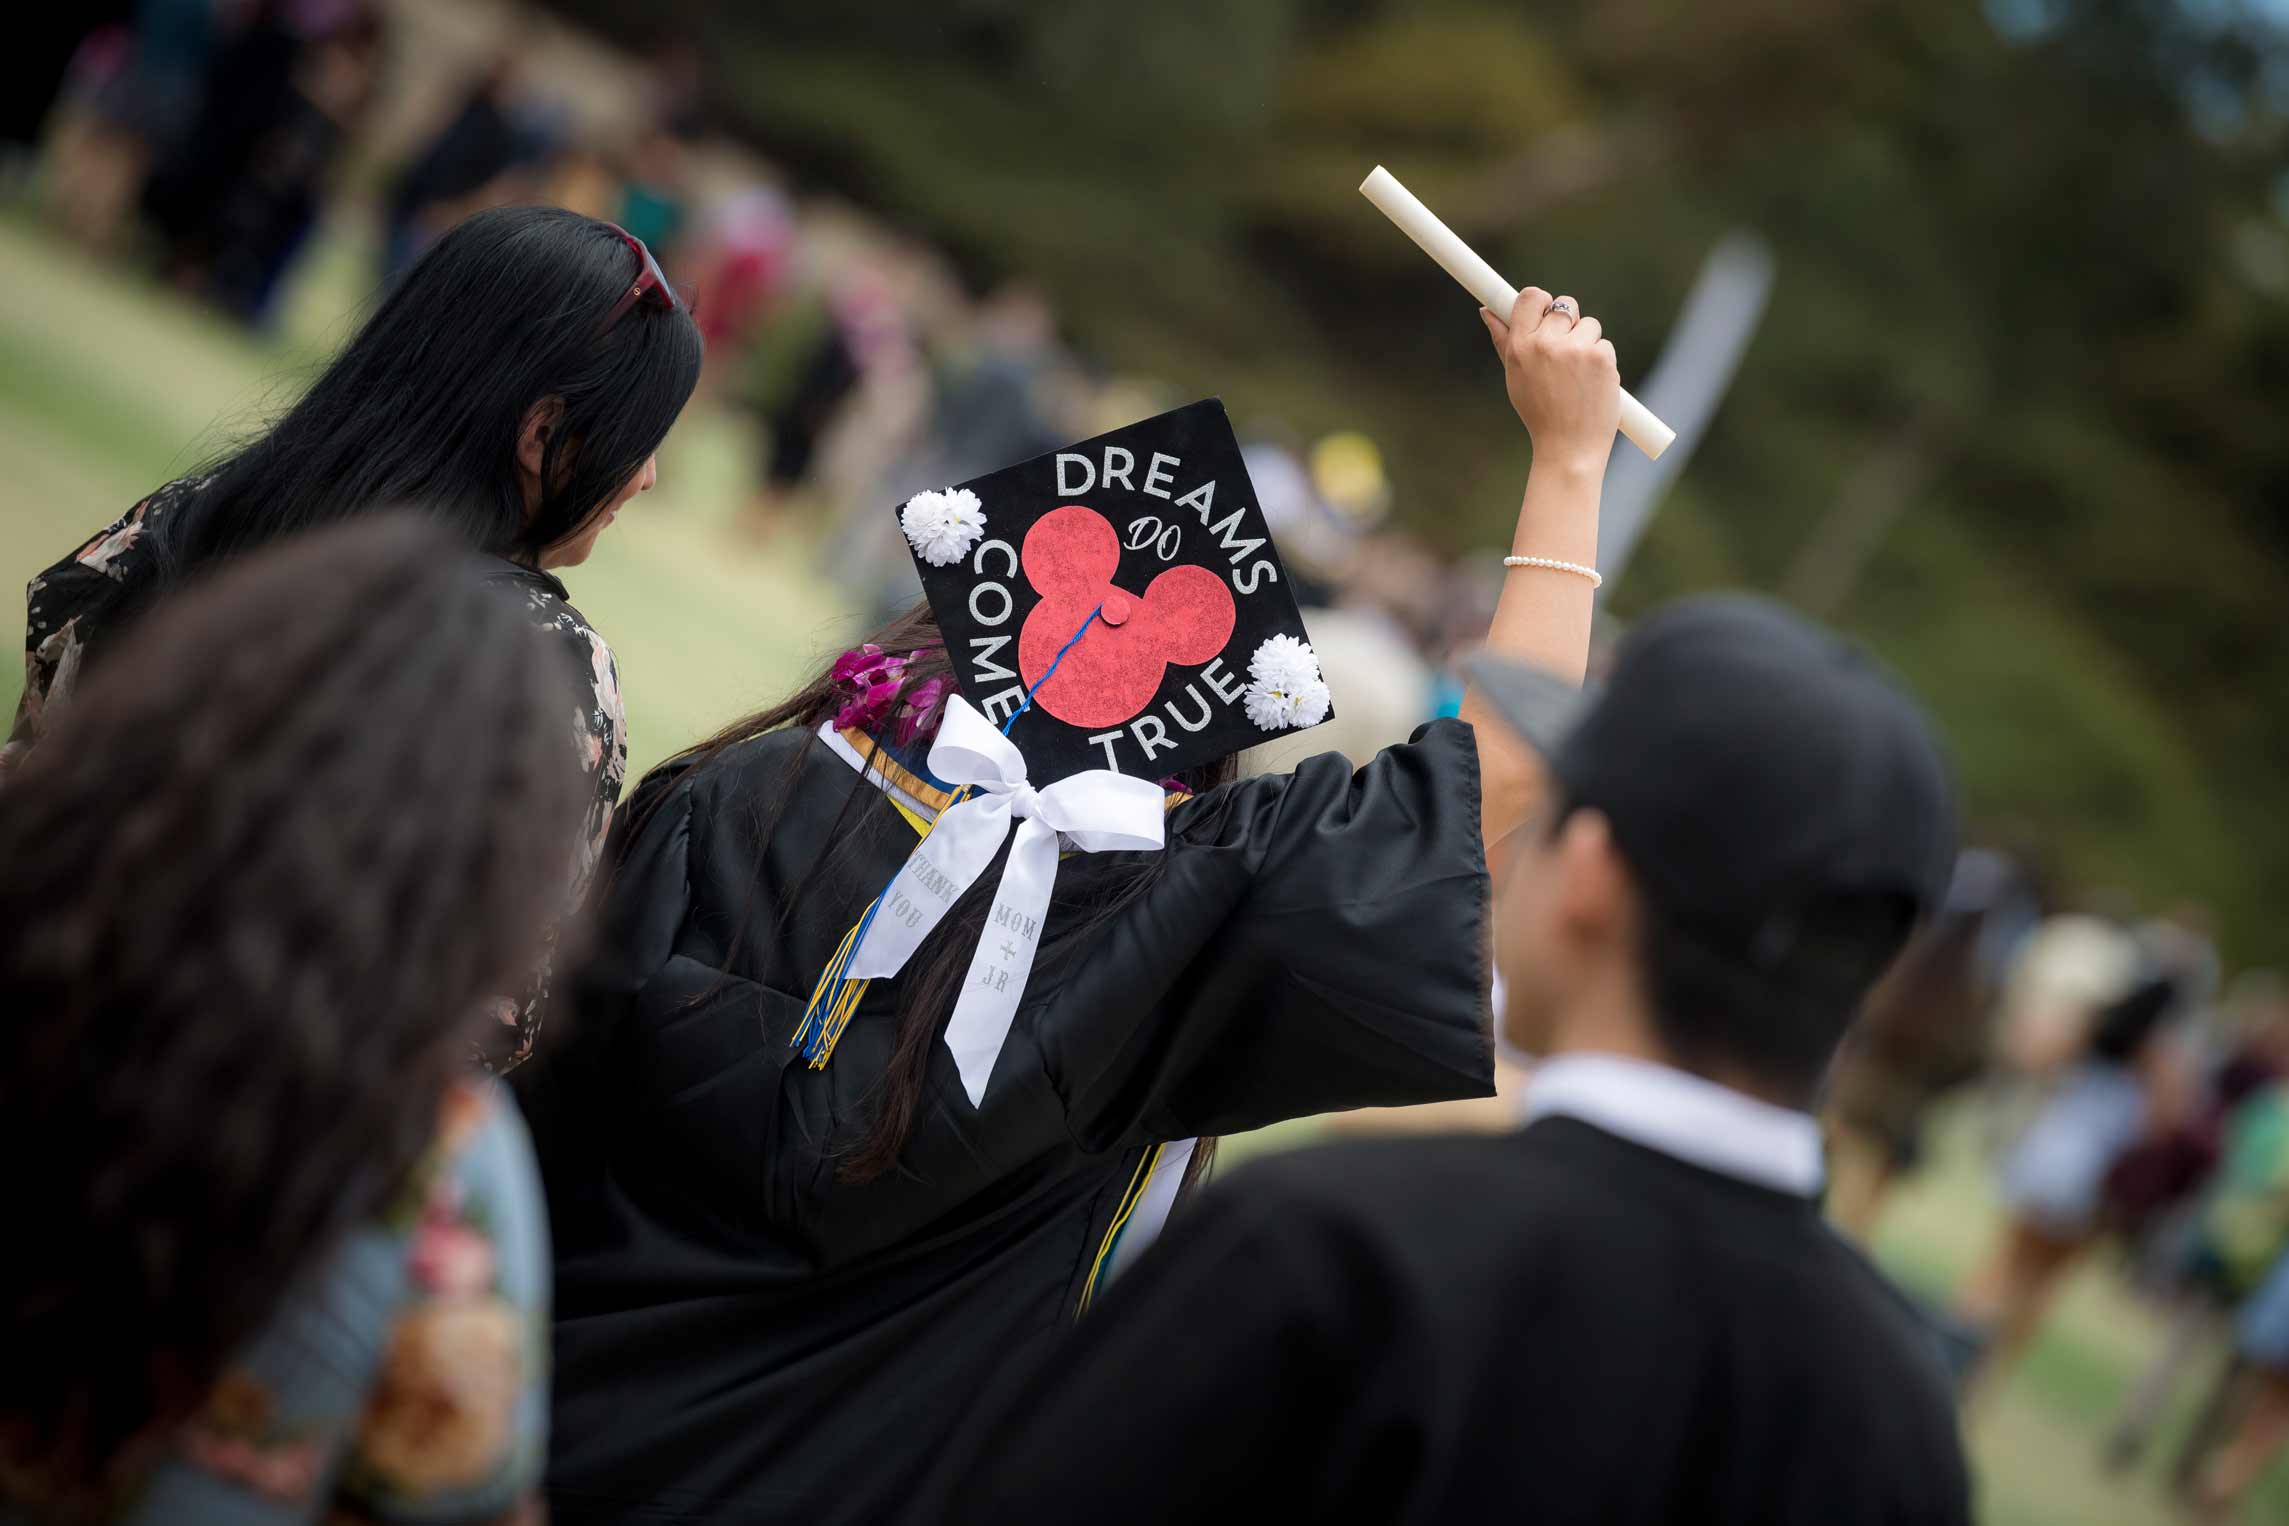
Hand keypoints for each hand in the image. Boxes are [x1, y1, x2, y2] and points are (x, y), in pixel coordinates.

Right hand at [1481, 288, 1620, 471]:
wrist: (1568, 448)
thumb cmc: (1540, 414)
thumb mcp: (1515, 376)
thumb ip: (1504, 341)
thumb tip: (1488, 311)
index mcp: (1520, 346)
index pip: (1531, 296)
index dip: (1542, 300)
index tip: (1545, 311)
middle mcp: (1545, 344)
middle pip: (1565, 304)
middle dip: (1568, 323)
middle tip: (1566, 352)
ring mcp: (1574, 349)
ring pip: (1588, 324)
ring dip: (1587, 343)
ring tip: (1578, 376)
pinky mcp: (1600, 356)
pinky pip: (1604, 343)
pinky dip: (1602, 361)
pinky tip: (1591, 384)